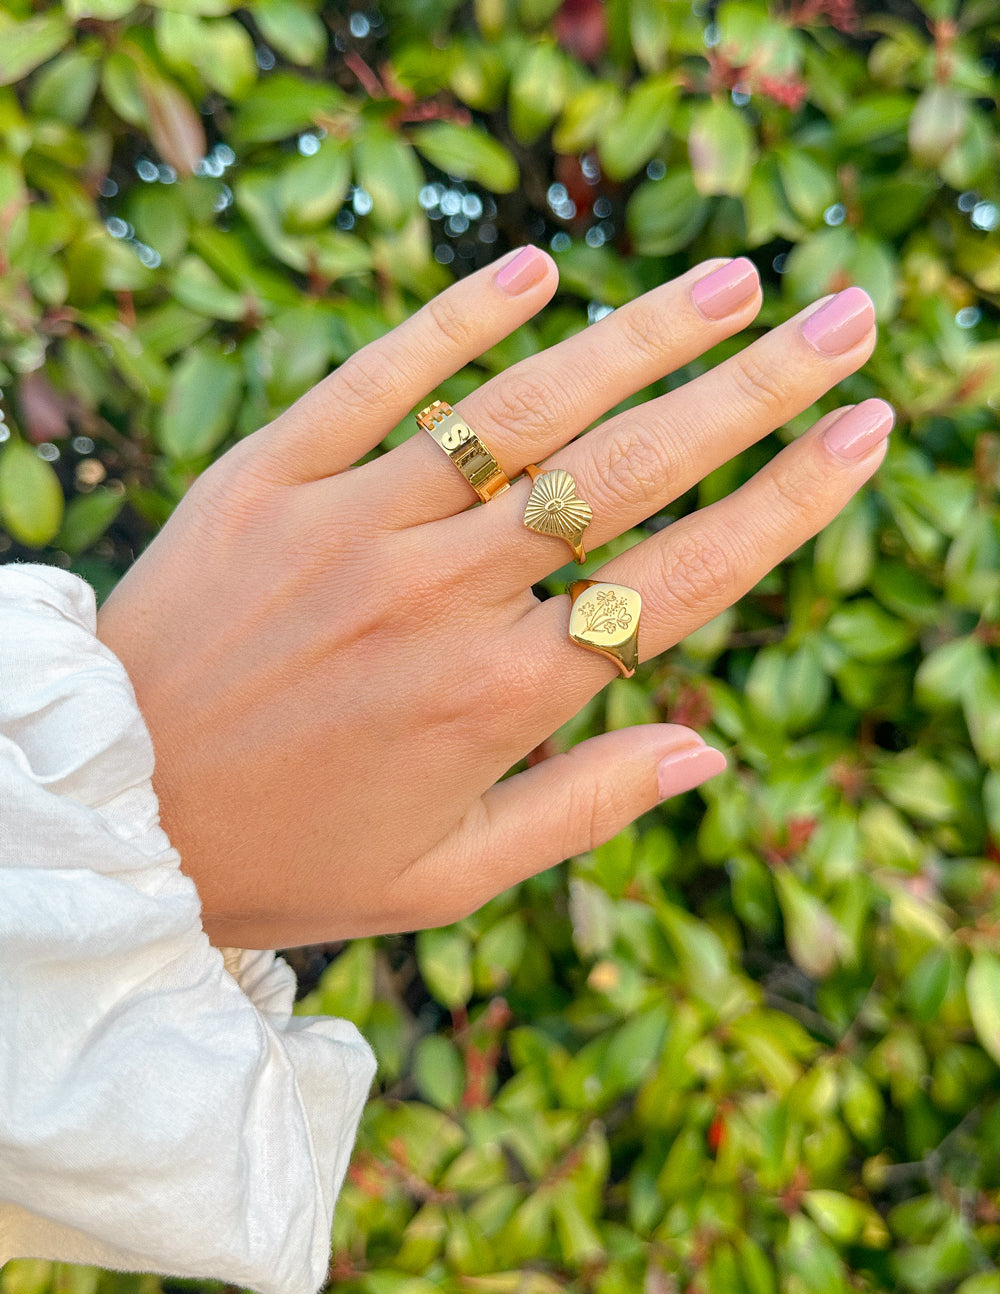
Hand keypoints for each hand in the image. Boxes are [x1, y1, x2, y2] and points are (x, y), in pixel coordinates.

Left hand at [97, 246, 890, 948]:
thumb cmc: (290, 857)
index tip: (864, 432)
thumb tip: (709, 750)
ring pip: (520, 412)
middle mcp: (435, 598)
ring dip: (639, 337)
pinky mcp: (261, 480)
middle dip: (753, 389)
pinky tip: (541, 270)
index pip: (680, 579)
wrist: (109, 815)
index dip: (788, 503)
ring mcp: (346, 526)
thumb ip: (583, 808)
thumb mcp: (447, 878)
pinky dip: (456, 319)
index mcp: (495, 700)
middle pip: (626, 471)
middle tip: (845, 317)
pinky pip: (374, 381)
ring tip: (735, 281)